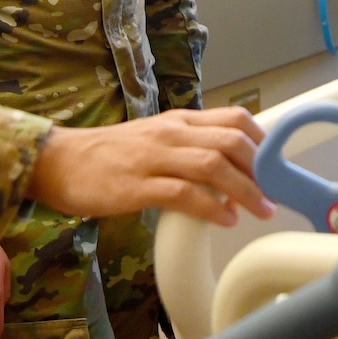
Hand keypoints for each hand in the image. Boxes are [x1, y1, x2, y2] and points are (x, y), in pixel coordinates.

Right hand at [30, 107, 273, 226]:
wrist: (59, 161)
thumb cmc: (109, 155)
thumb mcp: (156, 140)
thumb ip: (190, 150)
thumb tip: (231, 177)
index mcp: (179, 121)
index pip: (234, 119)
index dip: (263, 142)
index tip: (278, 166)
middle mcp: (171, 134)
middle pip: (231, 141)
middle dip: (261, 168)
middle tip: (276, 192)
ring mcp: (154, 158)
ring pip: (212, 166)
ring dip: (244, 189)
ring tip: (261, 209)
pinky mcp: (137, 186)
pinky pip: (183, 194)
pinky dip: (209, 207)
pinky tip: (224, 219)